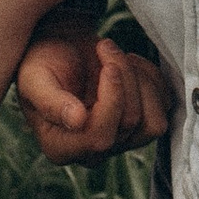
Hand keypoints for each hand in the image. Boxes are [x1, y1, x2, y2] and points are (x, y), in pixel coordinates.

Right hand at [16, 26, 173, 162]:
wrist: (61, 46)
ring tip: (118, 57)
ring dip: (141, 81)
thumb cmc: (43, 61)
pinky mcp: (142, 123)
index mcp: (61, 147)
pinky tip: (129, 65)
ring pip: (153, 123)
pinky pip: (164, 107)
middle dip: (124, 76)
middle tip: (105, 46)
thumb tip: (77, 121)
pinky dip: (152, 79)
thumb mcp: (34, 77)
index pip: (99, 138)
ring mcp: (121, 140)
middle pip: (129, 123)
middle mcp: (93, 151)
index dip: (112, 101)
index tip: (107, 66)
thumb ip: (51, 101)